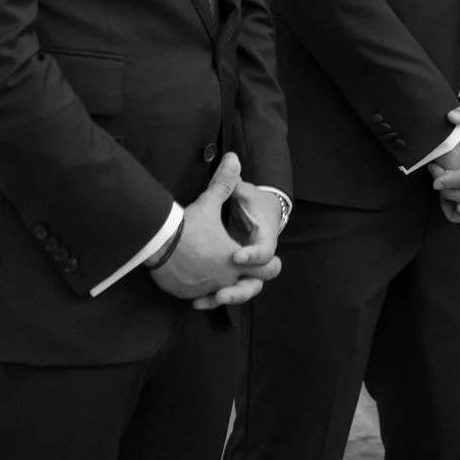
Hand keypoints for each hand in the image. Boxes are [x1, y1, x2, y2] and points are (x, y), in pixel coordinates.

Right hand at [149, 154, 279, 307]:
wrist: (157, 244)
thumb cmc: (187, 226)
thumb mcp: (208, 203)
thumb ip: (224, 183)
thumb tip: (234, 158)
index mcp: (236, 259)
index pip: (267, 269)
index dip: (267, 263)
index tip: (263, 260)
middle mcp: (225, 279)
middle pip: (249, 287)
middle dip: (248, 281)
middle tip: (240, 269)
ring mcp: (206, 289)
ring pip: (222, 294)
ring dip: (222, 286)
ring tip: (215, 274)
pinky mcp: (188, 294)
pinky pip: (200, 296)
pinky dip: (201, 290)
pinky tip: (194, 278)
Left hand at [200, 178, 287, 309]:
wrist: (261, 218)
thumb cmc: (252, 205)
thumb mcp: (241, 194)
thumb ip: (231, 181)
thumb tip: (230, 158)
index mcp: (264, 241)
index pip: (264, 255)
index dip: (253, 256)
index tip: (235, 255)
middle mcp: (257, 262)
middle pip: (256, 283)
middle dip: (239, 289)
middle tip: (221, 290)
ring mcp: (245, 273)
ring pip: (240, 293)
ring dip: (225, 297)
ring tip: (206, 298)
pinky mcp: (232, 280)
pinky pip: (225, 295)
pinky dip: (211, 300)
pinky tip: (195, 302)